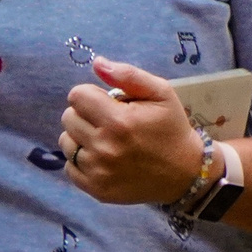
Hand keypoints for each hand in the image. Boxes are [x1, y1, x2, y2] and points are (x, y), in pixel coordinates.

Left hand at [60, 56, 203, 205]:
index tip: (108, 103)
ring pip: (66, 142)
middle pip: (68, 118)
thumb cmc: (171, 128)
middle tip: (108, 121)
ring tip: (105, 139)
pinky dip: (82, 160)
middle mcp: (104, 147)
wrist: (185, 172)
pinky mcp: (95, 188)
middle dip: (86, 114)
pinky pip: (69, 167)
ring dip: (81, 137)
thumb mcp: (161, 93)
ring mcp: (97, 171)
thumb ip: (128, 75)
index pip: (77, 96)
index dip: (92, 95)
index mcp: (119, 121)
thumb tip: (97, 63)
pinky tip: (103, 158)